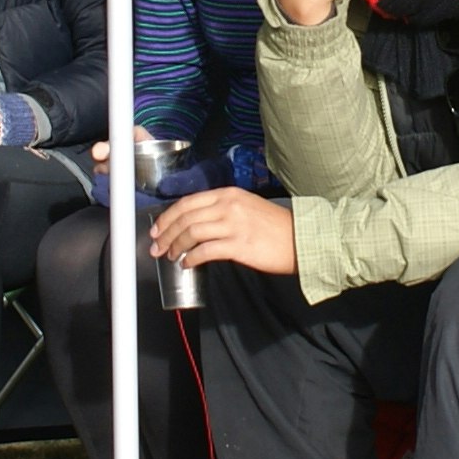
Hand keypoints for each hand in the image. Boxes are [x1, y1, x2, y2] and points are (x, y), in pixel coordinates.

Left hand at [148, 188, 295, 276]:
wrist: (302, 239)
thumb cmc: (276, 227)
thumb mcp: (246, 207)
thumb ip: (222, 210)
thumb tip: (195, 225)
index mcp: (228, 194)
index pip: (188, 202)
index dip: (168, 217)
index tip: (158, 229)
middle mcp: (229, 206)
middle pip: (186, 217)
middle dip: (166, 233)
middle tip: (157, 247)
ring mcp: (234, 225)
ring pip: (192, 232)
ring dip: (176, 246)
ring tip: (171, 256)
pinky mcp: (239, 245)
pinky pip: (205, 251)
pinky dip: (191, 258)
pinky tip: (188, 264)